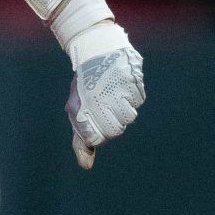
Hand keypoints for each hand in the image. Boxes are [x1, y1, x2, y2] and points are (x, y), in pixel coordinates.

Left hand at [64, 20, 143, 168]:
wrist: (97, 48)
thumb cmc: (85, 85)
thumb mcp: (76, 111)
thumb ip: (81, 139)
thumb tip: (86, 166)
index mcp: (87, 107)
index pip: (99, 137)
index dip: (97, 132)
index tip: (93, 119)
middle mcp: (104, 99)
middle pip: (115, 130)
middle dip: (109, 122)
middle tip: (103, 107)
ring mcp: (121, 89)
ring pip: (129, 116)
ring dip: (121, 110)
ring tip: (112, 95)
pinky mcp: (135, 80)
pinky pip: (138, 100)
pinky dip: (131, 96)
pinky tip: (121, 85)